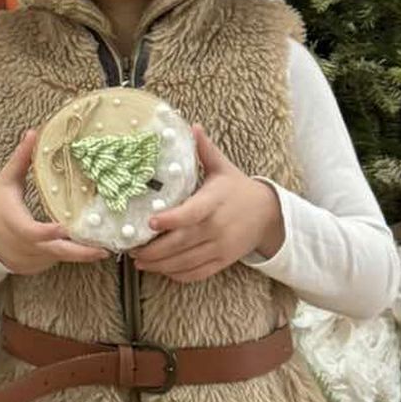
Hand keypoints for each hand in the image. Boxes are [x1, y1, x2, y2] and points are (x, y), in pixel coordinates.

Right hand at [0, 130, 110, 275]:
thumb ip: (22, 159)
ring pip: (58, 258)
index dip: (49, 231)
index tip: (66, 227)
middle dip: (81, 253)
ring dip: (78, 253)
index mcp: (16, 224)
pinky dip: (65, 255)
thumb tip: (34, 133)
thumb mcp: (7, 180)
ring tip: (103, 247)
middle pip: (55, 252)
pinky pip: (53, 261)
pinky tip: (81, 247)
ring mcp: (29, 259)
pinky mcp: (33, 266)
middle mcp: (24, 246)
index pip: (33, 231)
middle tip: (104, 250)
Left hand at [130, 125, 284, 282]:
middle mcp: (217, 227)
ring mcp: (220, 247)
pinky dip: (177, 274)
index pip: (191, 214)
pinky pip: (197, 273)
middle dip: (154, 250)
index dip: (171, 219)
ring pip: (186, 261)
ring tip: (140, 261)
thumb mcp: (223, 168)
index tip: (150, 221)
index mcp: (214, 202)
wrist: (268, 215)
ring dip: (160, 265)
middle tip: (132, 249)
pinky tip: (161, 269)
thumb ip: (204, 150)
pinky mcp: (223, 261)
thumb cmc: (238, 189)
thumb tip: (191, 126)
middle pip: (181, 243)